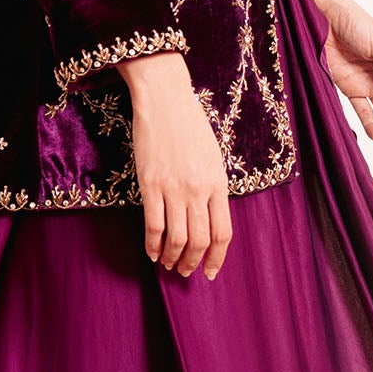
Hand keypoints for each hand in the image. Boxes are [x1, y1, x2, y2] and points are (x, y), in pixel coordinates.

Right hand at [115, 49, 232, 279]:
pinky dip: (152, 244)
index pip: (222, 232)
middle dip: (193, 262)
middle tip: (186, 272)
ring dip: (173, 258)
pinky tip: (151, 252)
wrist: (165, 100)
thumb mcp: (213, 157)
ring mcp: (173, 188)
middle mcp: (198, 190)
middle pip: (199, 240)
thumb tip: (209, 218)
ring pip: (176, 238)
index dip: (217, 257)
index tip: (210, 271)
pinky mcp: (150, 184)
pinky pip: (153, 224)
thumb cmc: (190, 125)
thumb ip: (213, 188)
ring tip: (169, 265)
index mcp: (218, 183)